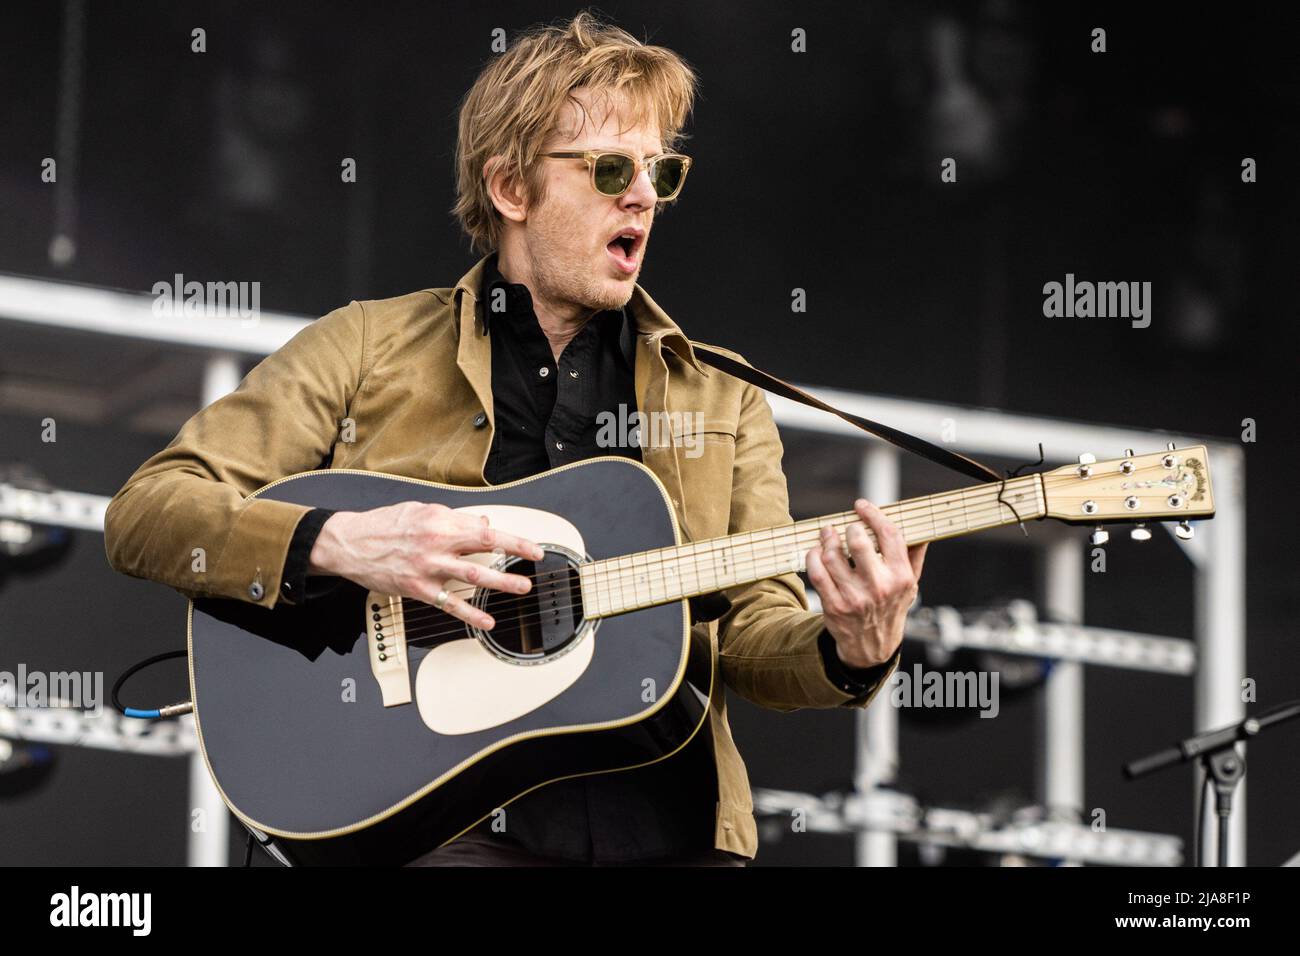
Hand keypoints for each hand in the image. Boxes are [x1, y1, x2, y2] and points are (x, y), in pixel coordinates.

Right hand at [308, 502, 544, 629]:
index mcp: (441, 522)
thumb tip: (482, 524)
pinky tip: (486, 621)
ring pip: (472, 577)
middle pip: (485, 550)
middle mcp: (437, 544)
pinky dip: (470, 614)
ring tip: (521, 588)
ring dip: (500, 583)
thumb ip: (454, 518)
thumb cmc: (385, 524)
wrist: (349, 543)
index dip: (513, 540)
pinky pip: (449, 604)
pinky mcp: (418, 589)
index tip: (533, 548)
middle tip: (534, 566)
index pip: (486, 530)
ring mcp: (428, 568)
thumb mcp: (421, 510)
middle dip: (514, 558)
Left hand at [805, 498, 926, 669]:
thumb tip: (919, 529)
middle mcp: (879, 587)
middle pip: (858, 542)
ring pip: (833, 556)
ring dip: (827, 540)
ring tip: (827, 535)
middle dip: (849, 527)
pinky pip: (817, 574)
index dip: (873, 514)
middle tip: (846, 526)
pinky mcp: (834, 606)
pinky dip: (813, 558)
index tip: (862, 505)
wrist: (872, 647)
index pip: (889, 535)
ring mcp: (854, 598)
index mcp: (900, 577)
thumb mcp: (910, 585)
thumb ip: (914, 556)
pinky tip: (816, 552)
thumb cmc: (891, 608)